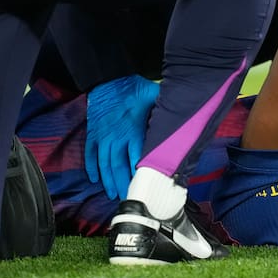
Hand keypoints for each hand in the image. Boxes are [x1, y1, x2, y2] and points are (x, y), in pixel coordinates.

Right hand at [85, 75, 159, 199]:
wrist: (107, 78)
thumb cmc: (133, 88)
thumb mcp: (153, 95)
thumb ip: (165, 108)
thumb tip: (186, 112)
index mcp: (133, 130)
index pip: (137, 159)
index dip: (140, 175)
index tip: (144, 188)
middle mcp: (116, 137)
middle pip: (119, 167)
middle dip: (123, 185)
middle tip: (127, 199)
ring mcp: (103, 137)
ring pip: (104, 164)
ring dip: (108, 180)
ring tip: (113, 194)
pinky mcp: (93, 133)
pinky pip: (91, 154)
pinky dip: (92, 167)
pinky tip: (95, 178)